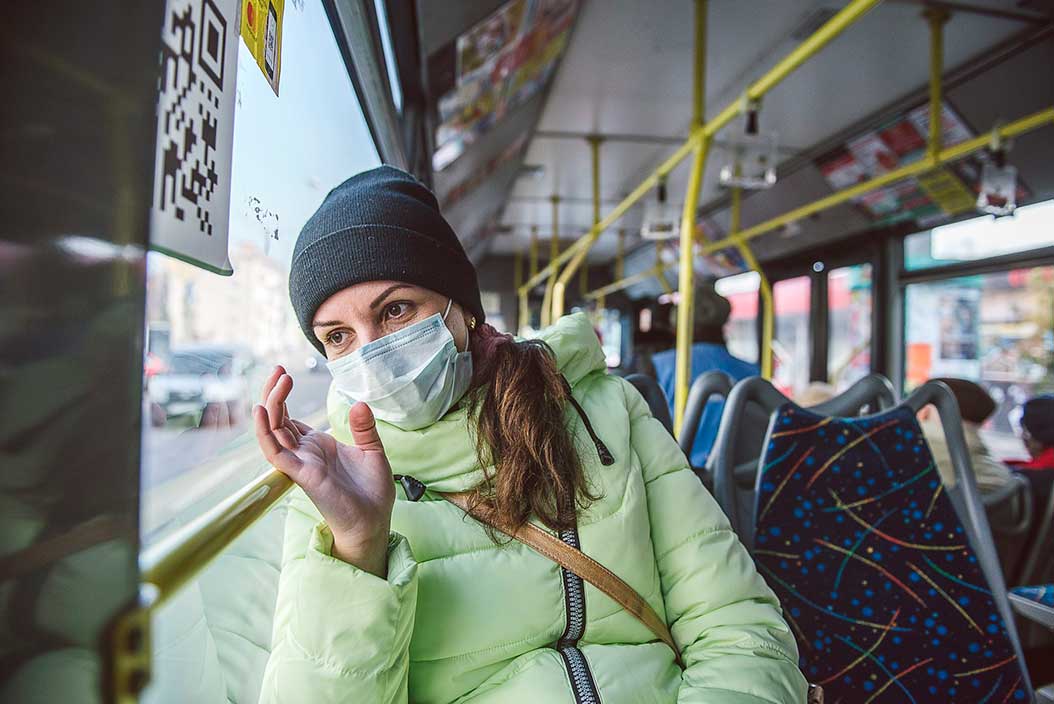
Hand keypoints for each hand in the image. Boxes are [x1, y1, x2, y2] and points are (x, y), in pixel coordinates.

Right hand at [254, 365, 394, 576]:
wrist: (375, 520)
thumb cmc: (372, 491)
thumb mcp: (372, 451)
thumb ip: (364, 428)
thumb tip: (359, 404)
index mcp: (317, 446)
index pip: (288, 418)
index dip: (282, 396)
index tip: (284, 373)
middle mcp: (304, 453)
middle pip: (277, 420)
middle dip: (274, 394)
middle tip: (278, 369)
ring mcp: (301, 463)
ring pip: (273, 432)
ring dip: (271, 405)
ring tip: (278, 382)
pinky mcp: (303, 474)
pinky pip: (276, 452)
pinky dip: (266, 433)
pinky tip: (263, 411)